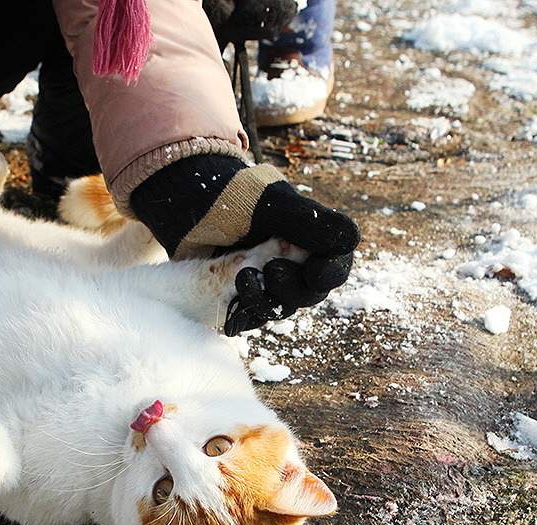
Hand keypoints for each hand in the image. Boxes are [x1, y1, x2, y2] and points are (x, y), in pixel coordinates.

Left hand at [129, 154, 358, 334]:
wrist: (184, 202)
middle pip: (309, 293)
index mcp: (311, 238)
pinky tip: (231, 306)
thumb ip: (310, 220)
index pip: (335, 264)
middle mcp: (293, 263)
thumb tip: (351, 238)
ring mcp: (266, 282)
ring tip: (242, 278)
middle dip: (293, 288)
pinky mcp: (240, 297)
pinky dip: (243, 314)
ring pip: (280, 308)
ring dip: (265, 301)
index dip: (331, 273)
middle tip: (271, 271)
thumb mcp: (271, 202)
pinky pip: (249, 317)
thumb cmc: (232, 195)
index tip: (316, 272)